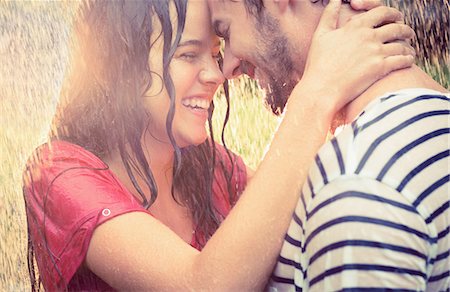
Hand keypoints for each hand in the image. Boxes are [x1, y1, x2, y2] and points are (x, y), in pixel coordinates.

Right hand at [298, 0, 414, 113]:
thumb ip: (329, 15)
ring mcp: (376, 52)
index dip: (392, 13)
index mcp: (355, 27)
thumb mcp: (321, 35)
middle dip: (405, 29)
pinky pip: (402, 60)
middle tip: (407, 33)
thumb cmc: (318, 64)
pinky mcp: (380, 68)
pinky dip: (408, 59)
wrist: (321, 89)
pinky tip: (409, 60)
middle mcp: (368, 36)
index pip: (381, 12)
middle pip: (396, 27)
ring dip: (408, 46)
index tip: (396, 17)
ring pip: (401, 44)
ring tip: (409, 49)